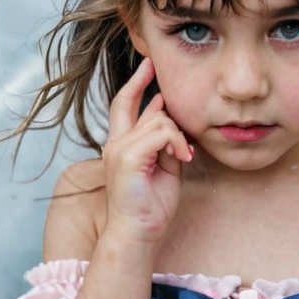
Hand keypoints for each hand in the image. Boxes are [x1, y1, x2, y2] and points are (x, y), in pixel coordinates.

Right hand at [103, 58, 192, 243]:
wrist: (138, 233)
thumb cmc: (151, 207)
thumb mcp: (163, 168)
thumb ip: (164, 144)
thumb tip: (168, 118)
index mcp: (121, 147)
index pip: (122, 106)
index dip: (134, 84)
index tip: (147, 66)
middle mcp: (115, 144)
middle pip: (133, 104)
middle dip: (144, 82)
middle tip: (153, 66)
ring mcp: (119, 149)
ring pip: (157, 119)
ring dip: (177, 135)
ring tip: (184, 155)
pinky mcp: (128, 157)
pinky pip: (161, 133)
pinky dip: (177, 143)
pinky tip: (183, 158)